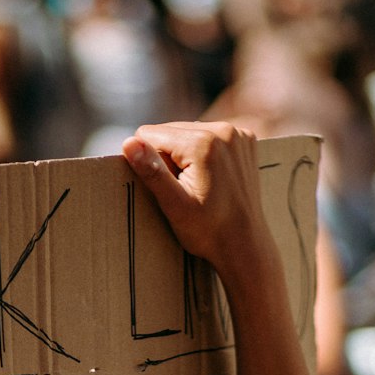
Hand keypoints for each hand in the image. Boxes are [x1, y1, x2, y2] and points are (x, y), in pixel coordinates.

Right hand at [121, 122, 272, 282]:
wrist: (244, 245)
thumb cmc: (208, 231)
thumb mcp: (175, 205)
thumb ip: (152, 171)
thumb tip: (128, 142)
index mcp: (202, 143)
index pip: (151, 134)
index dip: (150, 161)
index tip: (168, 186)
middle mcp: (223, 130)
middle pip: (171, 130)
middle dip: (168, 157)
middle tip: (184, 189)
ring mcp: (238, 133)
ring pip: (189, 132)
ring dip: (185, 155)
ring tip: (199, 185)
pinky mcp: (246, 140)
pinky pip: (210, 136)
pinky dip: (204, 153)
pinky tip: (212, 178)